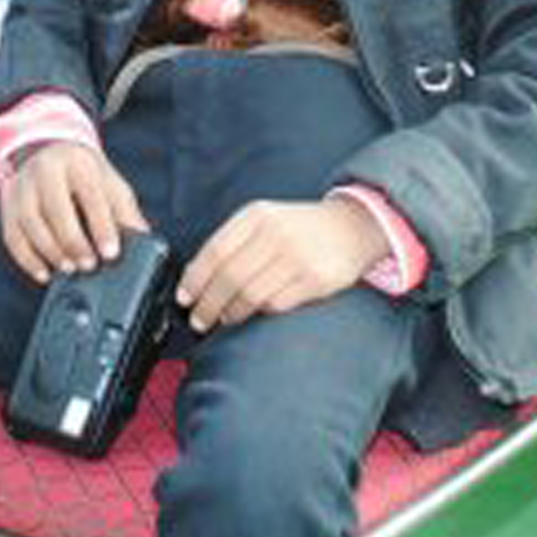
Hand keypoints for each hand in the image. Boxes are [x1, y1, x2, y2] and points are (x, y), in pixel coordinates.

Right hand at [0, 138, 152, 283]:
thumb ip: (125, 212)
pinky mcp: (7, 205)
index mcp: (77, 161)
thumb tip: (142, 241)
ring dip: (51, 252)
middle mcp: (45, 170)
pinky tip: (44, 272)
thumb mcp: (110, 184)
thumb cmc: (83, 174)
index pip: (90, 195)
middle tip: (89, 264)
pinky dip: (27, 260)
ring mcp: (22, 187)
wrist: (50, 154)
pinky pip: (13, 237)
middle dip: (73, 242)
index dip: (102, 227)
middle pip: (56, 209)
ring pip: (31, 224)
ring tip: (69, 268)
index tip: (111, 252)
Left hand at [178, 197, 386, 329]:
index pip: (215, 251)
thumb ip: (233, 243)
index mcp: (257, 216)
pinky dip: (260, 312)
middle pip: (230, 277)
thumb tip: (195, 280)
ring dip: (231, 313)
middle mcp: (276, 234)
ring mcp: (297, 257)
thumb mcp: (264, 220)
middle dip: (208, 304)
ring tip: (224, 319)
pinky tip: (254, 312)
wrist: (351, 226)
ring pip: (251, 295)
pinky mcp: (316, 279)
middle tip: (199, 320)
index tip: (184, 298)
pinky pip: (277, 304)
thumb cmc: (297, 228)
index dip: (195, 279)